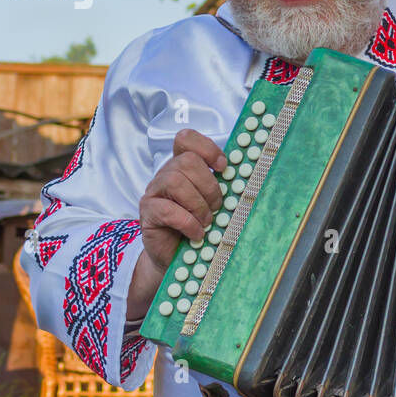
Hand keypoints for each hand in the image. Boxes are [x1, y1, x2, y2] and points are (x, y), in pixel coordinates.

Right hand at [127, 129, 226, 317]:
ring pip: (175, 181)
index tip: (223, 167)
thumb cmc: (198, 226)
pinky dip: (188, 222)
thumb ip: (221, 186)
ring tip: (206, 221)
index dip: (206, 148)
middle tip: (217, 207)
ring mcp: (154, 192)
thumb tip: (247, 176)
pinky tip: (197, 233)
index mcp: (182, 167)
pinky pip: (168, 209)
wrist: (177, 257)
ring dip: (198, 203)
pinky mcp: (148, 213)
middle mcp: (166, 175)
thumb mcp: (212, 203)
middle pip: (186, 161)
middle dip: (208, 186)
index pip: (186, 139)